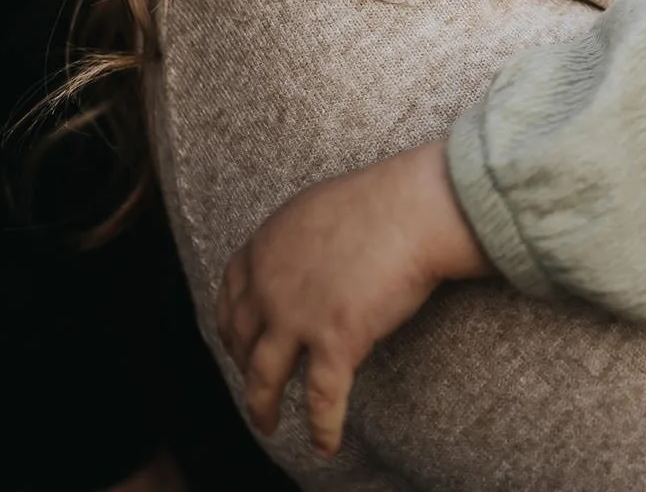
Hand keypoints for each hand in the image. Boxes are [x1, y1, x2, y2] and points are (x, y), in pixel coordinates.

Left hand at [218, 141, 491, 456]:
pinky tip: (325, 445)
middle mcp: (269, 287)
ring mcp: (297, 318)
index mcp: (264, 249)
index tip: (238, 342)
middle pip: (242, 340)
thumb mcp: (316, 209)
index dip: (231, 326)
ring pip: (264, 378)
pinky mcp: (334, 343)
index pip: (231, 296)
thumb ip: (297, 240)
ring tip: (267, 425)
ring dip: (262, 408)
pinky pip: (321, 399)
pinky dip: (322, 428)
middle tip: (254, 383)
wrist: (415, 208)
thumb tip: (303, 259)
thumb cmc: (382, 199)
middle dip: (243, 367)